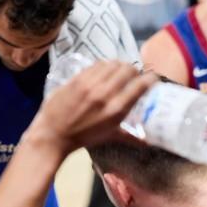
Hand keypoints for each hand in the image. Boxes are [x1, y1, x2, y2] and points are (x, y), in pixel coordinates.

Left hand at [30, 61, 156, 153]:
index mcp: (117, 110)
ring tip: (119, 70)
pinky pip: (96, 64)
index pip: (141, 85)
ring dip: (119, 65)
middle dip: (134, 70)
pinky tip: (104, 70)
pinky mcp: (77, 78)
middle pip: (128, 69)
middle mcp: (106, 94)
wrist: (54, 134)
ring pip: (112, 64)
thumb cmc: (83, 137)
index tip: (152, 78)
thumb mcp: (110, 136)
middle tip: (133, 74)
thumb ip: (131, 137)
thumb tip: (148, 143)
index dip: (151, 78)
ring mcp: (90, 84)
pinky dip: (104, 65)